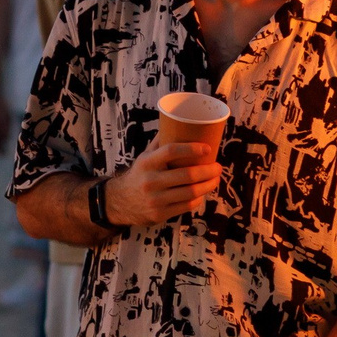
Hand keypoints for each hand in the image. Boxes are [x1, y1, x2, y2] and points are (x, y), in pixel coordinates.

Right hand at [102, 138, 220, 227]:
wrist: (119, 202)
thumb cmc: (139, 175)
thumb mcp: (144, 157)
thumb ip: (160, 143)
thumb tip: (180, 123)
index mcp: (147, 162)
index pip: (171, 150)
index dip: (192, 148)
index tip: (207, 148)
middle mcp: (150, 180)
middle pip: (187, 174)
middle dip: (208, 171)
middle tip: (218, 167)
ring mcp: (155, 199)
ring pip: (191, 192)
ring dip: (208, 185)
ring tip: (215, 179)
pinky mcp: (160, 214)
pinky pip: (187, 206)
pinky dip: (199, 198)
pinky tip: (203, 192)